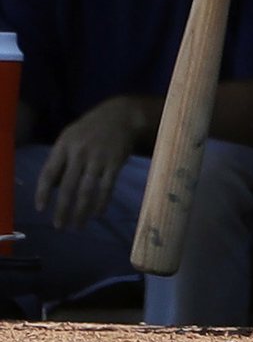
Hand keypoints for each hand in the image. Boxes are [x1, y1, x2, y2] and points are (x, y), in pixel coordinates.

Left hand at [36, 97, 147, 229]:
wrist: (122, 115)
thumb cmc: (90, 129)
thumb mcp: (69, 138)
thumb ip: (59, 160)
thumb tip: (51, 188)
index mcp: (64, 146)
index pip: (49, 173)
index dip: (43, 192)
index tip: (41, 209)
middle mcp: (80, 153)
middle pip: (68, 186)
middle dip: (62, 209)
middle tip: (59, 226)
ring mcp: (99, 158)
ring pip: (87, 190)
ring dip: (81, 211)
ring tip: (78, 226)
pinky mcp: (115, 163)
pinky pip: (107, 187)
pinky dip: (101, 203)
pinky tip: (97, 214)